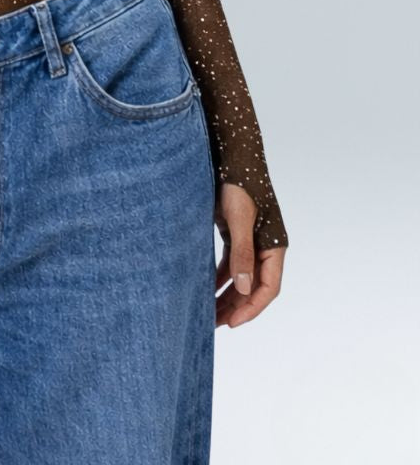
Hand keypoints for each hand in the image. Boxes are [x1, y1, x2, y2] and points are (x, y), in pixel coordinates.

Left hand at [213, 182, 285, 326]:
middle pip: (254, 286)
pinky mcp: (235, 233)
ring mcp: (250, 240)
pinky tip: (205, 288)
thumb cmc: (239, 184)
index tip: (232, 323)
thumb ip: (242, 253)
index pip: (269, 288)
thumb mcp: (239, 219)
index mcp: (274, 245)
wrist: (231, 155)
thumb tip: (244, 287)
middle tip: (214, 324)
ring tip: (208, 313)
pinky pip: (231, 263)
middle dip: (236, 306)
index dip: (252, 307)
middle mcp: (265, 246)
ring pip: (241, 277)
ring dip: (227, 294)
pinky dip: (219, 277)